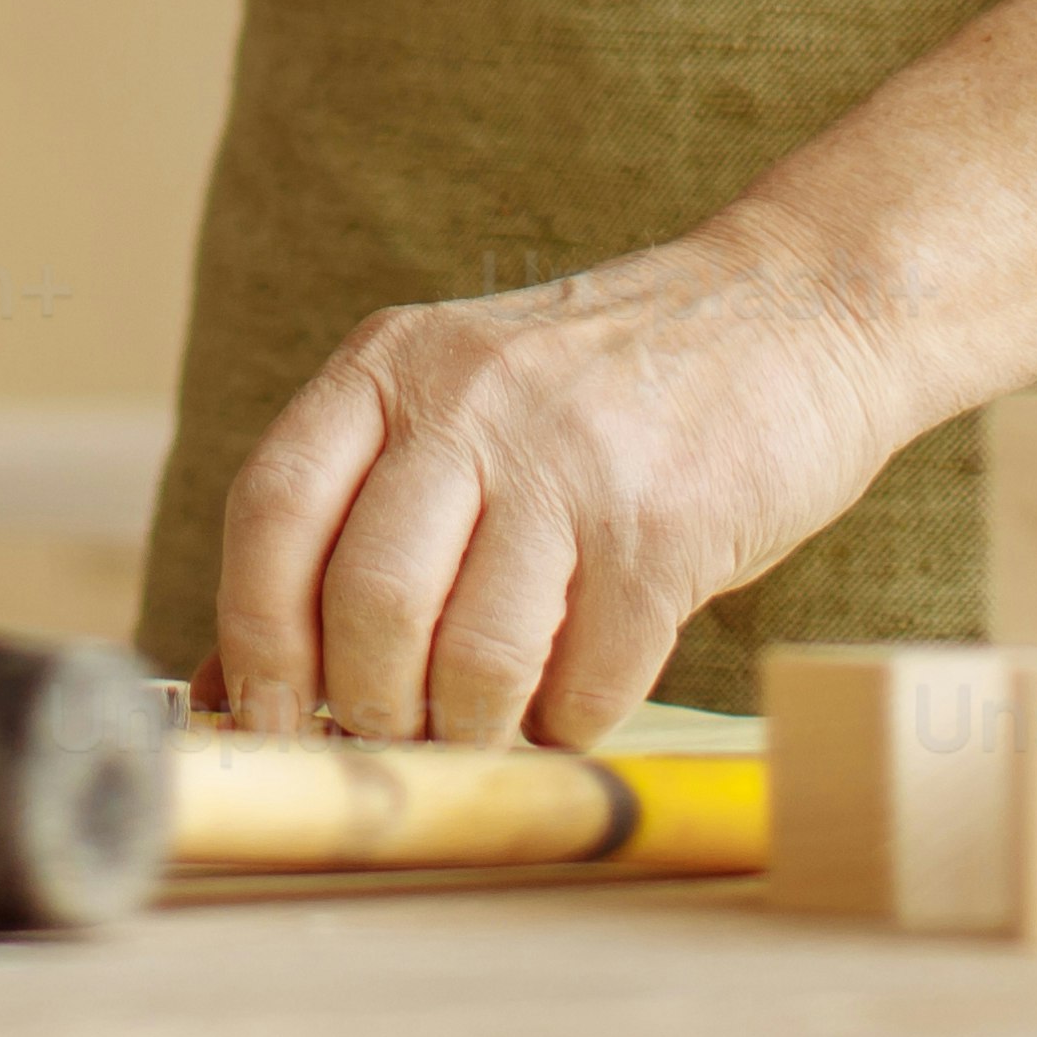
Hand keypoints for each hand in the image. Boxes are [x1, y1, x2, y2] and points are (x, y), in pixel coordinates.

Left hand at [211, 227, 918, 750]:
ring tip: (491, 722)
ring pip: (471, 662)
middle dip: (372, 706)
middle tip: (400, 730)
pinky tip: (580, 692)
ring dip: (472, 729)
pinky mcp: (664, 527)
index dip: (255, 638)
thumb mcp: (464, 404)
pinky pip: (585, 684)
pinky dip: (570, 723)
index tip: (272, 719)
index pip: (273, 511)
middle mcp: (471, 397)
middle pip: (367, 604)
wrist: (802, 305)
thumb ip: (358, 518)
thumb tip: (235, 685)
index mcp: (394, 362)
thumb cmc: (610, 388)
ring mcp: (570, 458)